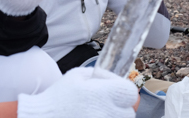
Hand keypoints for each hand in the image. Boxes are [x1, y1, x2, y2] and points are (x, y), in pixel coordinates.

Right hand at [17, 67, 137, 117]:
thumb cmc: (58, 97)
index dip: (124, 90)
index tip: (116, 90)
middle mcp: (103, 112)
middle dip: (121, 107)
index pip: (130, 93)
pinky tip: (93, 117)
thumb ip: (98, 75)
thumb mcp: (76, 75)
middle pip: (129, 112)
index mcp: (99, 94)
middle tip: (107, 104)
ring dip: (114, 116)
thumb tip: (114, 78)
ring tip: (99, 112)